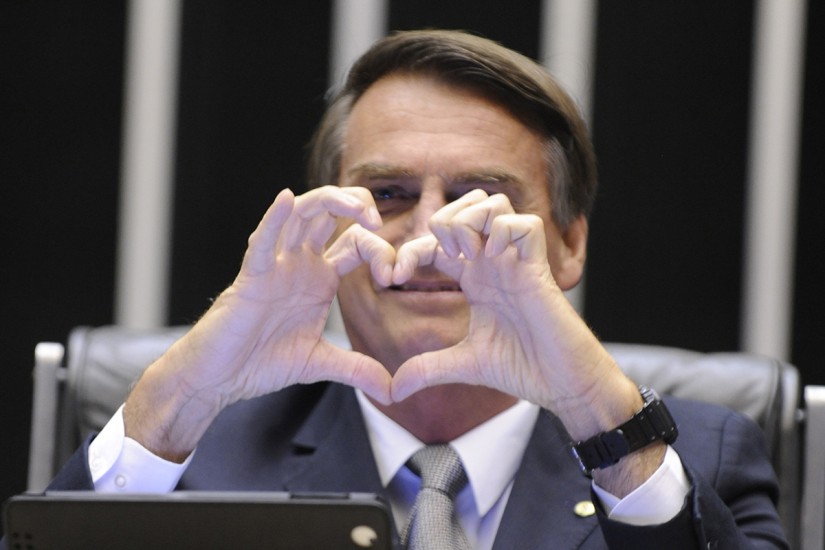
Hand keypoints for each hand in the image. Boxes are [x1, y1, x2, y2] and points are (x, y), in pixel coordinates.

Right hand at [125, 186, 394, 458]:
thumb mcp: (319, 364)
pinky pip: (262, 242)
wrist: (218, 380)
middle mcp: (300, 264)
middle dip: (357, 206)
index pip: (356, 244)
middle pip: (329, 214)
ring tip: (355, 207)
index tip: (393, 276)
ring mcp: (276, 267)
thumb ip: (357, 370)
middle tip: (378, 224)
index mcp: (320, 278)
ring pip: (300, 215)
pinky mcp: (251, 278)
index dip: (380, 251)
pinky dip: (273, 219)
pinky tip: (286, 199)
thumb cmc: (259, 363)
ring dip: (329, 202)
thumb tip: (391, 390)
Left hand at [389, 190, 634, 428]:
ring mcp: (516, 262)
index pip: (436, 241)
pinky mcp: (539, 268)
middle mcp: (493, 262)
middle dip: (442, 221)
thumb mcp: (463, 365)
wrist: (563, 385)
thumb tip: (393, 390)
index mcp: (474, 278)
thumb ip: (427, 369)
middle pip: (466, 206)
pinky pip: (524, 224)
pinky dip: (504, 232)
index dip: (409, 250)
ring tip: (467, 253)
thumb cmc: (524, 369)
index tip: (391, 277)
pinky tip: (494, 259)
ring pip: (494, 204)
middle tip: (440, 256)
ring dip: (471, 220)